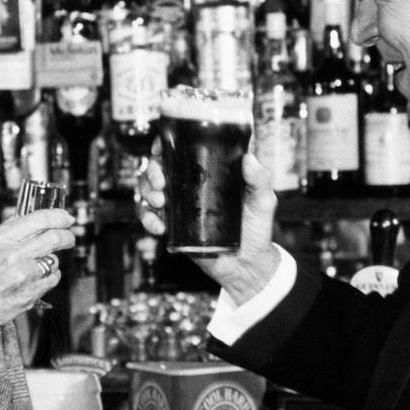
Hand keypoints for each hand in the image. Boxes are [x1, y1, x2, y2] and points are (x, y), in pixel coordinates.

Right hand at [0, 208, 74, 365]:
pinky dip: (48, 277)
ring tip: (36, 265)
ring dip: (51, 260)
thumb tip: (25, 220)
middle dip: (67, 236)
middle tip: (68, 238)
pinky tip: (34, 279)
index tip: (66, 217)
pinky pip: (52, 279)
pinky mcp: (30, 294)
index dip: (58, 216)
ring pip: (54, 260)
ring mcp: (23, 276)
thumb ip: (3, 234)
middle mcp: (12, 255)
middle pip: (55, 237)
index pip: (39, 219)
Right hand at [138, 141, 281, 304]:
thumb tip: (248, 158)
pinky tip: (159, 226)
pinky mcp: (173, 225)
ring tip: (159, 202)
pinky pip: (149, 217)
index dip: (163, 144)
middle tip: (161, 184)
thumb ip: (259, 180)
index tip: (158, 149)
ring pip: (148, 189)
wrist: (247, 264)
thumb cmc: (257, 228)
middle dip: (151, 172)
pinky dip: (147, 219)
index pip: (180, 149)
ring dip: (146, 192)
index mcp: (208, 170)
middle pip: (158, 167)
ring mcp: (179, 204)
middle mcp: (190, 184)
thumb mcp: (263, 201)